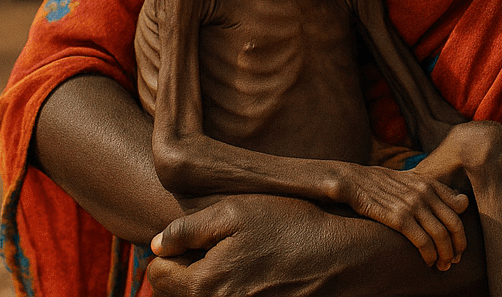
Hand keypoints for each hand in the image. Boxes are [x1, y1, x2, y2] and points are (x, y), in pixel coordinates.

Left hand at [148, 193, 367, 296]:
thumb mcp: (234, 212)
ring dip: (209, 285)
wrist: (344, 259)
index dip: (168, 254)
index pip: (156, 277)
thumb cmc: (290, 227)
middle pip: (176, 296)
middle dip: (186, 273)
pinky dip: (235, 292)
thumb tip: (157, 246)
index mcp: (204, 286)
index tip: (190, 240)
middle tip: (214, 250)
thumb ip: (187, 229)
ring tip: (236, 262)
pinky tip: (254, 277)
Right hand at [334, 163, 468, 269]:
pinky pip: (423, 241)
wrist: (354, 180)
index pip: (459, 206)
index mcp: (429, 182)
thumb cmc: (382, 183)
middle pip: (454, 224)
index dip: (461, 228)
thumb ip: (435, 189)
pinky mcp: (399, 218)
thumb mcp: (411, 179)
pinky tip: (428, 262)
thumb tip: (462, 202)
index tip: (458, 243)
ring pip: (441, 235)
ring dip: (445, 255)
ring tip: (442, 265)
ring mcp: (412, 205)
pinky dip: (429, 255)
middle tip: (455, 260)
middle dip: (458, 246)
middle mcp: (424, 192)